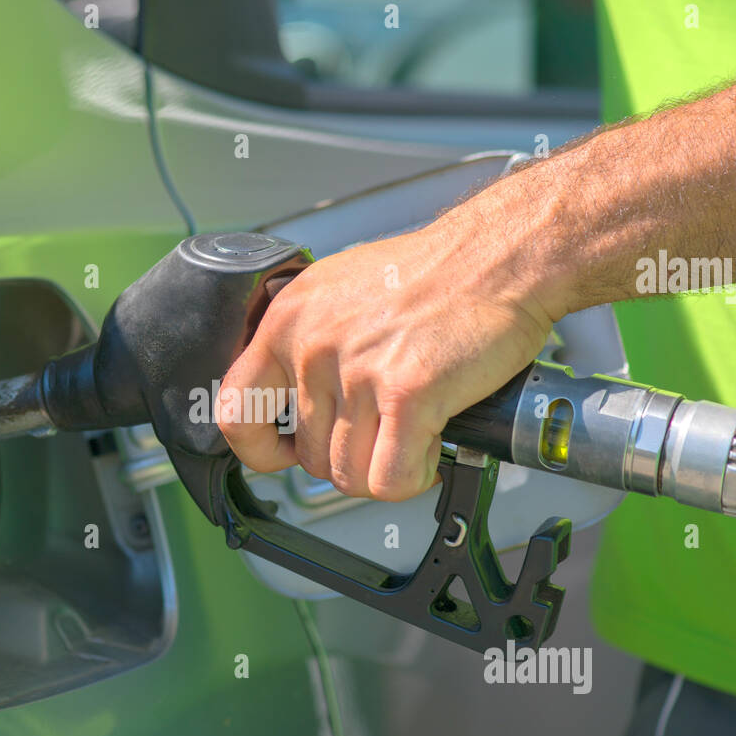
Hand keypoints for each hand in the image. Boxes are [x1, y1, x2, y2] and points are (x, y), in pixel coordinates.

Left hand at [218, 202, 561, 501]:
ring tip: (414, 433)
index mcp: (289, 320)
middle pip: (309, 457)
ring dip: (385, 469)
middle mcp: (313, 345)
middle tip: (385, 432)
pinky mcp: (405, 392)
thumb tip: (298, 397)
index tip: (285, 453)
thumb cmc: (435, 272)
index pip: (235, 410)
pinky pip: (389, 479)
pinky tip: (429, 447)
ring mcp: (356, 371)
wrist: (500, 255)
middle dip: (352, 456)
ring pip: (348, 476)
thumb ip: (310, 341)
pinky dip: (413, 477)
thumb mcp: (341, 290)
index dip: (260, 449)